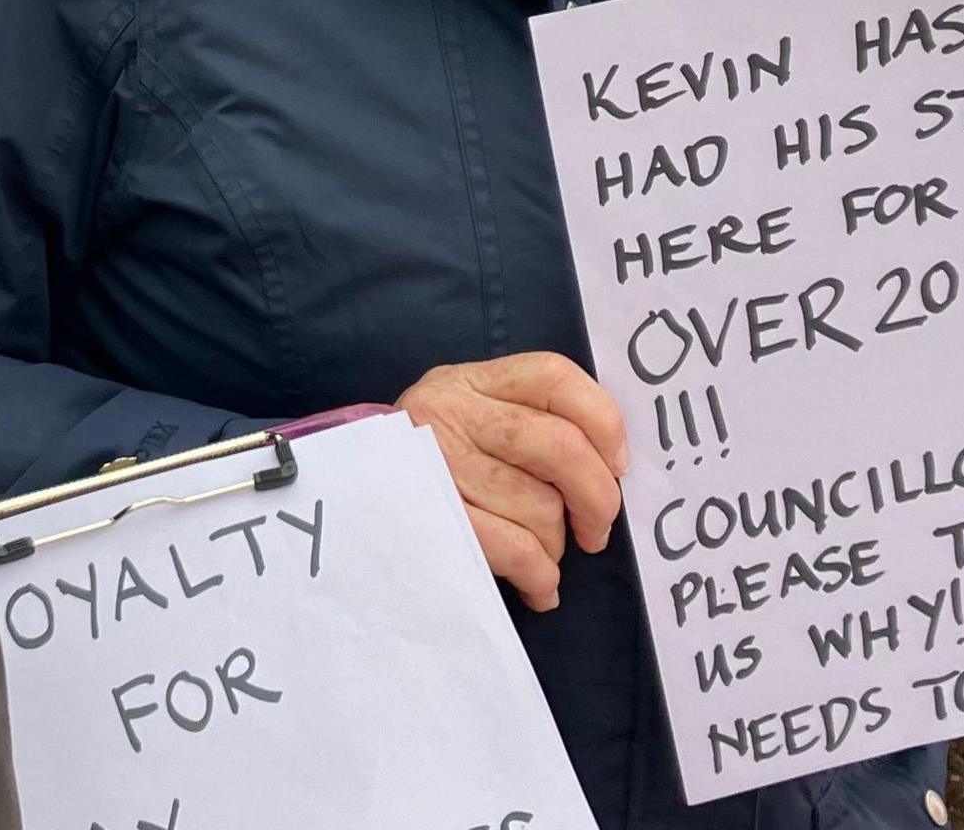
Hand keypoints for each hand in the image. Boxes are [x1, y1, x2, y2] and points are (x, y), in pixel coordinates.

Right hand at [396, 352, 628, 612]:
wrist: (345, 506)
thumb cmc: (433, 469)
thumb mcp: (471, 423)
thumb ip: (529, 424)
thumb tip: (610, 468)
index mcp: (470, 381)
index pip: (553, 376)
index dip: (603, 421)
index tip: (617, 466)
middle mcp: (450, 413)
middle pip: (559, 446)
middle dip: (597, 498)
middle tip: (597, 531)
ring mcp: (437, 465)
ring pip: (540, 506)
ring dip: (557, 546)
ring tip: (544, 558)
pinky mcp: (431, 519)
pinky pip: (513, 549)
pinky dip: (540, 575)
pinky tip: (538, 586)